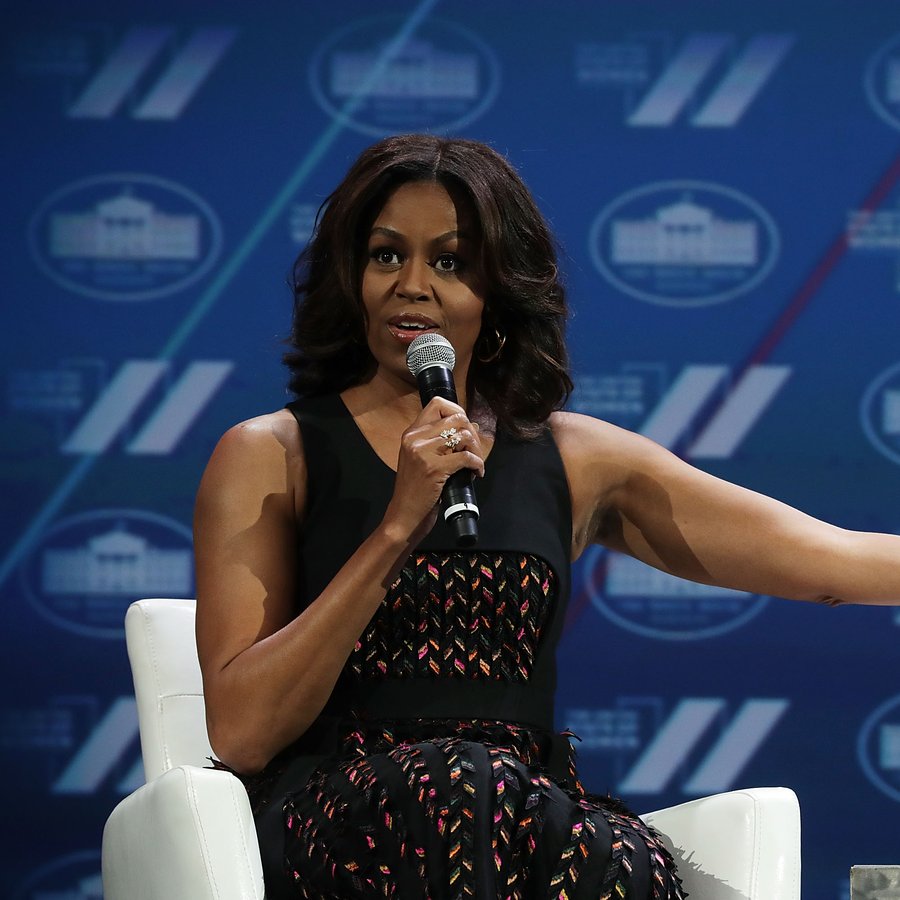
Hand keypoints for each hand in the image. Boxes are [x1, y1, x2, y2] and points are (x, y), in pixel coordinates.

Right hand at [382, 397, 484, 543]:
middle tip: (474, 450)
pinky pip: (466, 457)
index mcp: (411, 433)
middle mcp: (415, 438)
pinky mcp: (434, 469)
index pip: (437, 404)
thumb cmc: (415, 490)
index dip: (457, 411)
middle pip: (456, 417)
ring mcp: (423, 453)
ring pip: (463, 435)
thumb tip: (472, 425)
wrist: (403, 515)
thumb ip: (440, 442)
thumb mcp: (421, 459)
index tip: (465, 428)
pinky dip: (477, 464)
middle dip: (472, 433)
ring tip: (475, 463)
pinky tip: (477, 473)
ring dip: (476, 449)